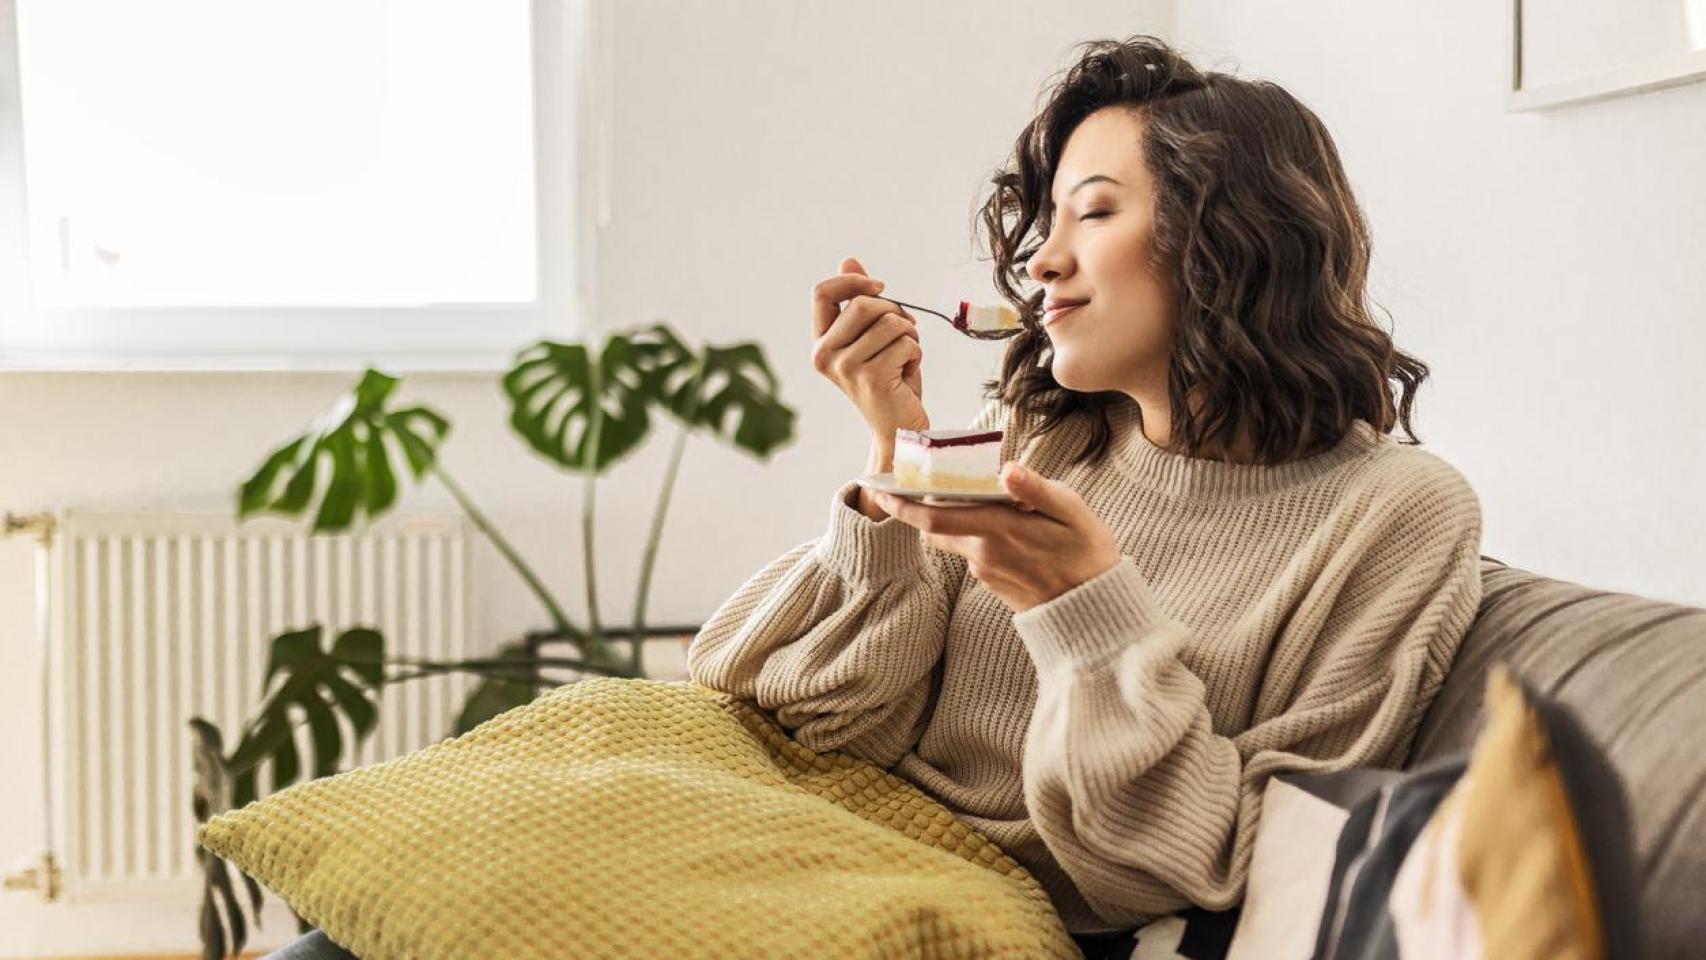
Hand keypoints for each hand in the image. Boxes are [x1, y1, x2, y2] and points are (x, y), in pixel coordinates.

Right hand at [810, 256, 928, 449]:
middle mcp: (825, 356)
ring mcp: (846, 368)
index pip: (822, 293)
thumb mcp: (871, 337)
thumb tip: (848, 260)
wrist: (899, 428)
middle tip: (905, 333)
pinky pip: (906, 344)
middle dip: (895, 311)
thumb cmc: (888, 379)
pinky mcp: (872, 379)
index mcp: (820, 343)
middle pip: (864, 304)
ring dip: (910, 336)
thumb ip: (858, 301)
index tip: (880, 288)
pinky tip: (907, 374)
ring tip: (905, 357)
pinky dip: (916, 354)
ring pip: (891, 323)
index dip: (853, 281)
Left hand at [871, 461, 1121, 613]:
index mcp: (998, 530)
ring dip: (951, 520)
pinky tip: (996, 525)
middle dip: (914, 509)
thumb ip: (1036, 489)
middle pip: (934, 529)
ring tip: (959, 498)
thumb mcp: (1072, 513)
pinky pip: (974, 554)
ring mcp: (986, 573)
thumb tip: (1007, 468)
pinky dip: (973, 535)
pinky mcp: (993, 585)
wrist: (1096, 612)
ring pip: (955, 540)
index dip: (903, 505)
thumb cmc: (1088, 555)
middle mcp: (983, 554)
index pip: (934, 517)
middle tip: (901, 486)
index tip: (881, 489)